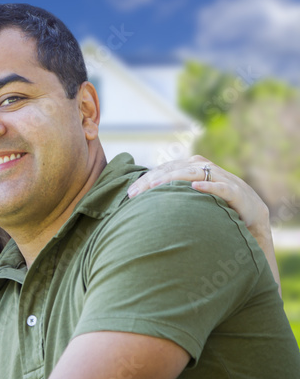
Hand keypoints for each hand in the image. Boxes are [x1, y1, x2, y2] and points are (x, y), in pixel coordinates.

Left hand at [126, 155, 269, 234]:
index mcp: (191, 165)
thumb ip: (171, 192)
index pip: (164, 169)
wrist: (249, 212)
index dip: (146, 179)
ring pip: (192, 174)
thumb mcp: (190, 195)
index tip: (129, 194)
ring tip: (154, 187)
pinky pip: (220, 187)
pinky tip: (195, 187)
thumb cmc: (214, 203)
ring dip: (172, 179)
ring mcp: (220, 177)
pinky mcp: (234, 190)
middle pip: (173, 170)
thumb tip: (140, 200)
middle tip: (135, 194)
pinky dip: (208, 186)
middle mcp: (204, 167)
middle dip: (152, 181)